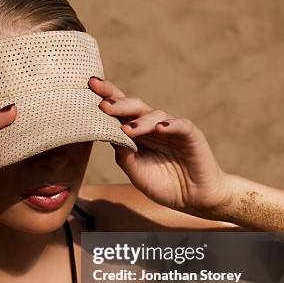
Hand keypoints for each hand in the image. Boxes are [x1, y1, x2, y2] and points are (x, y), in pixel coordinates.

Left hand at [88, 76, 231, 213]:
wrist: (192, 197)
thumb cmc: (162, 184)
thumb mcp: (136, 172)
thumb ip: (123, 154)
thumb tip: (107, 134)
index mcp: (135, 132)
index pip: (119, 111)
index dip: (106, 96)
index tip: (90, 85)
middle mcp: (152, 126)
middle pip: (134, 106)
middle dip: (118, 102)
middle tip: (103, 103)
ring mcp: (171, 129)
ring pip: (155, 115)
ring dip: (140, 121)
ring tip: (127, 130)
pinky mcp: (191, 135)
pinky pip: (181, 125)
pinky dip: (170, 124)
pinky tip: (160, 128)